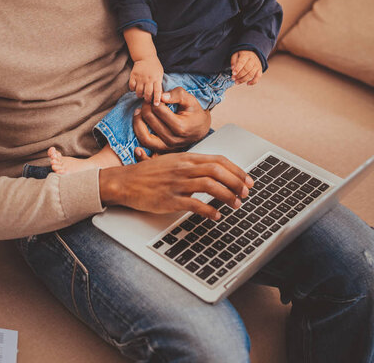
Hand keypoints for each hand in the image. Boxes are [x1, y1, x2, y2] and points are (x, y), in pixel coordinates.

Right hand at [99, 151, 253, 220]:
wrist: (126, 181)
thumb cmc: (150, 173)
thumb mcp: (173, 162)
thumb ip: (193, 165)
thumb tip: (215, 172)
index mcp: (187, 158)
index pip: (218, 160)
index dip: (236, 170)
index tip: (247, 180)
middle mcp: (184, 168)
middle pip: (218, 171)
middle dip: (236, 182)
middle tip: (246, 193)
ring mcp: (177, 183)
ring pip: (210, 185)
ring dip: (227, 196)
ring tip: (236, 204)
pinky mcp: (170, 199)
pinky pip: (194, 204)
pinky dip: (209, 210)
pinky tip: (216, 216)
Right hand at [129, 56, 163, 104]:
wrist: (145, 56)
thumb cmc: (154, 67)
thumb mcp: (160, 74)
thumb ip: (159, 84)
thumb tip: (160, 96)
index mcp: (157, 78)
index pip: (157, 91)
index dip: (157, 99)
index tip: (156, 105)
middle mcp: (148, 79)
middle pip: (148, 93)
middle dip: (148, 99)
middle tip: (147, 101)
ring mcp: (140, 77)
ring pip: (139, 91)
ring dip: (140, 96)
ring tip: (141, 96)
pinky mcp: (133, 76)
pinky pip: (131, 86)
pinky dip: (133, 90)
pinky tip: (135, 89)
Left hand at [132, 86, 210, 152]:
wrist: (200, 128)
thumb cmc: (194, 112)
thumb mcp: (190, 100)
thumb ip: (177, 94)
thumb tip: (161, 96)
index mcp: (180, 126)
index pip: (158, 110)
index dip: (153, 100)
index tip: (155, 96)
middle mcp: (173, 139)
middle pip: (150, 120)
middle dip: (145, 107)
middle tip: (146, 101)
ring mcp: (167, 146)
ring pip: (144, 136)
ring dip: (138, 122)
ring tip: (138, 111)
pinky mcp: (163, 150)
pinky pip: (146, 145)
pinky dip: (139, 134)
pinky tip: (138, 124)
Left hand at [231, 50, 261, 84]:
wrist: (253, 53)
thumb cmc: (243, 55)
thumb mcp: (236, 54)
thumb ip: (233, 61)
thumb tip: (233, 68)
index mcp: (246, 55)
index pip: (242, 62)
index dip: (237, 68)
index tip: (233, 73)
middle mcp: (253, 60)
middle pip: (246, 69)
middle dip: (239, 75)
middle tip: (233, 78)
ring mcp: (257, 65)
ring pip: (251, 74)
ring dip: (243, 79)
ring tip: (237, 82)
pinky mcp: (260, 70)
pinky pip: (258, 77)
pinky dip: (253, 82)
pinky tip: (247, 84)